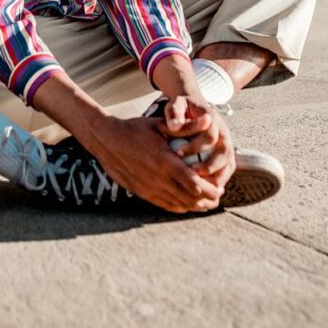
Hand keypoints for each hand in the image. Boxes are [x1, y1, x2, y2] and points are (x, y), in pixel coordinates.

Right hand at [86, 115, 225, 213]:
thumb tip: (209, 121)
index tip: (220, 187)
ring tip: (207, 202)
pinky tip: (187, 203)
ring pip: (179, 205)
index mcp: (165, 162)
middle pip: (189, 198)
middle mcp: (158, 179)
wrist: (107, 141)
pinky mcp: (142, 193)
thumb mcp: (161, 125)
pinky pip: (166, 205)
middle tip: (217, 196)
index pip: (194, 184)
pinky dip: (180, 206)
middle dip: (207, 200)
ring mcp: (149, 189)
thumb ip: (187, 127)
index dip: (210, 189)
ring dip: (195, 206)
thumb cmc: (135, 129)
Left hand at [159, 96, 236, 191]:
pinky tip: (205, 187)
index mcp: (212, 119)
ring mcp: (227, 142)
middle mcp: (223, 131)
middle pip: (225, 151)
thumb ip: (175, 113)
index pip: (210, 135)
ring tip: (200, 185)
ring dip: (217, 176)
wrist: (194, 104)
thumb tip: (174, 126)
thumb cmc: (182, 106)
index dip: (195, 146)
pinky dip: (219, 179)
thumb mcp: (176, 104)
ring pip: (229, 163)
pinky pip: (228, 168)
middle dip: (210, 166)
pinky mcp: (226, 152)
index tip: (178, 153)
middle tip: (193, 173)